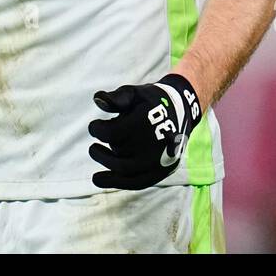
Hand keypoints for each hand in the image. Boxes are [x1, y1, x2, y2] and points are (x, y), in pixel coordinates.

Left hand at [88, 73, 201, 189]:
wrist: (181, 110)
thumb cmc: (151, 100)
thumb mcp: (133, 93)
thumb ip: (115, 98)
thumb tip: (98, 99)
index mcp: (145, 122)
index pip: (112, 133)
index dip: (97, 130)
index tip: (94, 127)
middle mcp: (153, 144)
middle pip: (118, 151)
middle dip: (102, 149)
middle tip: (94, 145)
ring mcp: (158, 160)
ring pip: (125, 170)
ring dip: (106, 165)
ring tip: (96, 155)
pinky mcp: (161, 171)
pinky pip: (136, 182)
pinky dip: (116, 182)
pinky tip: (99, 179)